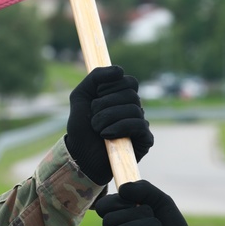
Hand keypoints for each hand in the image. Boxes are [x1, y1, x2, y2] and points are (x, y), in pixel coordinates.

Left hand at [65, 65, 152, 184]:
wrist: (80, 155)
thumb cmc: (81, 127)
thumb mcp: (81, 96)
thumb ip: (95, 77)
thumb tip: (120, 70)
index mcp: (122, 97)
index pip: (129, 81)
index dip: (111, 86)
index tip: (96, 96)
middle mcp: (134, 109)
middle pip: (131, 95)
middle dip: (106, 104)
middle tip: (93, 116)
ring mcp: (140, 125)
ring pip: (134, 109)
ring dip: (108, 118)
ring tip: (97, 128)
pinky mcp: (145, 140)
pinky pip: (139, 125)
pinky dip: (119, 128)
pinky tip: (106, 135)